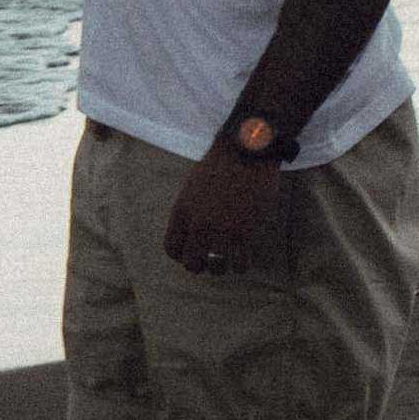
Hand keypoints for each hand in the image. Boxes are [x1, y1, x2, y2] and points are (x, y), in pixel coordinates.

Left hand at [163, 148, 286, 279]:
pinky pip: (239, 265)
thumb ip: (190, 212)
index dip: (181, 255)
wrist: (246, 150)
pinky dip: (241, 266)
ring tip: (227, 260)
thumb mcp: (193, 187)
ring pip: (216, 269)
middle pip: (191, 263)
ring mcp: (222, 230)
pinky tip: (243, 257)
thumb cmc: (222, 165)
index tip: (192, 252)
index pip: (172, 248)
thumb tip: (193, 235)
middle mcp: (198, 223)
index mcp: (182, 210)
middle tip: (209, 262)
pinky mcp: (245, 233)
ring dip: (221, 268)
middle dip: (200, 266)